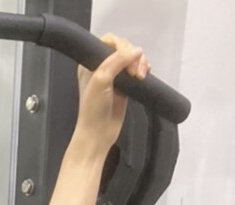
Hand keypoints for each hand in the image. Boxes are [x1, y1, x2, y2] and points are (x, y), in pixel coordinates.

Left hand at [74, 35, 149, 156]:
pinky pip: (137, 70)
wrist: (98, 134)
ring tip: (140, 76)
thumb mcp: (101, 79)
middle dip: (132, 56)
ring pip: (132, 58)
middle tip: (135, 72)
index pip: (109, 41)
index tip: (127, 57)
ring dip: (140, 63)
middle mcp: (101, 66)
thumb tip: (136, 50)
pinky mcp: (124, 85)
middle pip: (123, 48)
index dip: (121, 45)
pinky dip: (143, 69)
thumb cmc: (93, 110)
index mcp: (90, 61)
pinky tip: (145, 75)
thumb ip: (117, 60)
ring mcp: (114, 76)